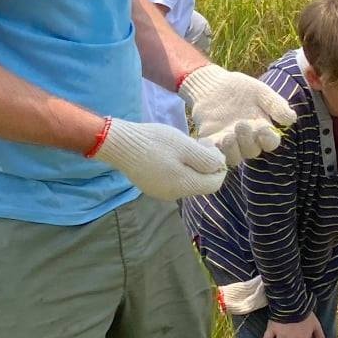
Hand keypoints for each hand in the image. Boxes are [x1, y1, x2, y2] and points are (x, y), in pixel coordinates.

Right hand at [91, 117, 228, 199]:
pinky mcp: (151, 186)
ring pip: (187, 181)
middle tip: (197, 142)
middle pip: (200, 183)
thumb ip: (206, 159)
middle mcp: (175, 195)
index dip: (218, 165)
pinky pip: (173, 180)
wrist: (119, 144)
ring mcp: (161, 192)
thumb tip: (219, 166)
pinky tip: (168, 153)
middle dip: (205, 164)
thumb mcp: (185, 146)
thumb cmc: (155, 142)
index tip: (209, 146)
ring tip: (182, 146)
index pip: (215, 183)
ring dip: (191, 165)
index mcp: (185, 186)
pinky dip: (178, 168)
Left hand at [178, 64, 297, 167]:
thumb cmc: (240, 89)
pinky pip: (215, 153)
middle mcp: (247, 140)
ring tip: (228, 136)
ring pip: (234, 157)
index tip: (263, 128)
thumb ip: (275, 105)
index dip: (268, 139)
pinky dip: (215, 151)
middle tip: (241, 124)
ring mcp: (229, 143)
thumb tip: (291, 119)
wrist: (212, 84)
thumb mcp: (261, 92)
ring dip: (232, 150)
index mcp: (262, 129)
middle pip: (252, 151)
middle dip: (248, 140)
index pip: (270, 142)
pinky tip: (214, 141)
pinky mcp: (212, 142)